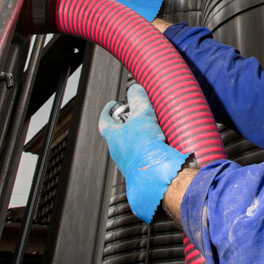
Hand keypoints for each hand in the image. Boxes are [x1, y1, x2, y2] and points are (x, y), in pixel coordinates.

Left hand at [98, 84, 188, 223]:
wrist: (156, 174)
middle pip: (117, 134)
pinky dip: (147, 150)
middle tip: (136, 115)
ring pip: (129, 147)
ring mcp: (128, 163)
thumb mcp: (142, 115)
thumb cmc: (145, 146)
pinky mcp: (140, 171)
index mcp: (113, 138)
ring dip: (137, 138)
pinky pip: (141, 157)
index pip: (104, 122)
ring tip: (151, 130)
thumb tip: (135, 89)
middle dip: (125, 124)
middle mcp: (118, 152)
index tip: (112, 104)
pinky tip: (159, 146)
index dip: (107, 111)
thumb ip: (138, 99)